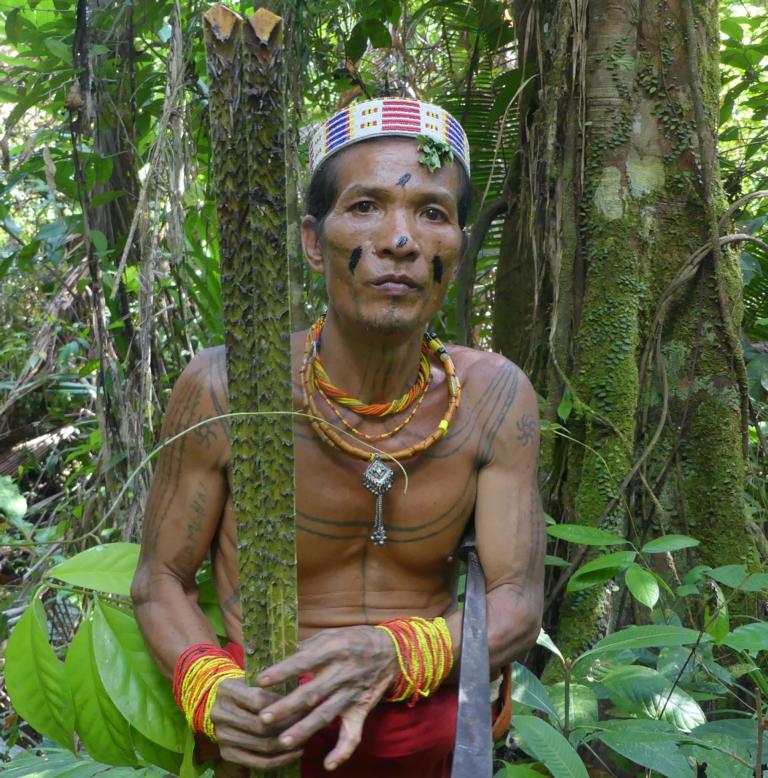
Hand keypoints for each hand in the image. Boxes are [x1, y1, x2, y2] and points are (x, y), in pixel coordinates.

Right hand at [210, 676, 303, 769]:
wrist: (222, 703)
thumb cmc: (248, 687)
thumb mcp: (255, 679)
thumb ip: (273, 685)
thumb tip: (304, 697)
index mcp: (227, 689)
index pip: (258, 700)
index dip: (282, 704)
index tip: (303, 704)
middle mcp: (220, 713)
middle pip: (260, 726)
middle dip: (288, 726)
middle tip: (308, 723)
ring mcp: (222, 736)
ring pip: (261, 745)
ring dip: (287, 744)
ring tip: (304, 738)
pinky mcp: (227, 753)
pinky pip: (258, 762)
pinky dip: (280, 760)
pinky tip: (295, 753)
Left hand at [256, 626, 398, 770]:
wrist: (391, 651)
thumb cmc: (354, 640)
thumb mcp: (331, 635)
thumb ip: (307, 646)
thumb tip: (278, 655)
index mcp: (335, 649)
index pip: (305, 661)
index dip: (283, 671)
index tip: (261, 681)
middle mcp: (343, 673)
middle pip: (312, 693)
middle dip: (287, 706)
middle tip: (263, 718)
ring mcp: (352, 694)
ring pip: (326, 715)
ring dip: (305, 729)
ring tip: (283, 742)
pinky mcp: (361, 710)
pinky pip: (354, 734)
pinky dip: (343, 750)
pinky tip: (328, 764)